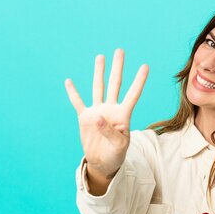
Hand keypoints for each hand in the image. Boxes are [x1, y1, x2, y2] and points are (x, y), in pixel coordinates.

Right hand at [65, 49, 148, 177]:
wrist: (103, 163)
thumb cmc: (116, 155)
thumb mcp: (119, 146)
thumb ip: (111, 132)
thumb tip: (98, 118)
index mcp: (123, 115)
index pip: (133, 94)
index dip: (139, 81)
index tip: (145, 66)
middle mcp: (111, 109)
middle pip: (115, 84)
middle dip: (117, 67)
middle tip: (120, 50)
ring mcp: (98, 112)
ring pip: (98, 88)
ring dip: (99, 72)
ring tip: (100, 57)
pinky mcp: (85, 118)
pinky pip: (78, 102)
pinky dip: (73, 93)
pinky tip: (69, 82)